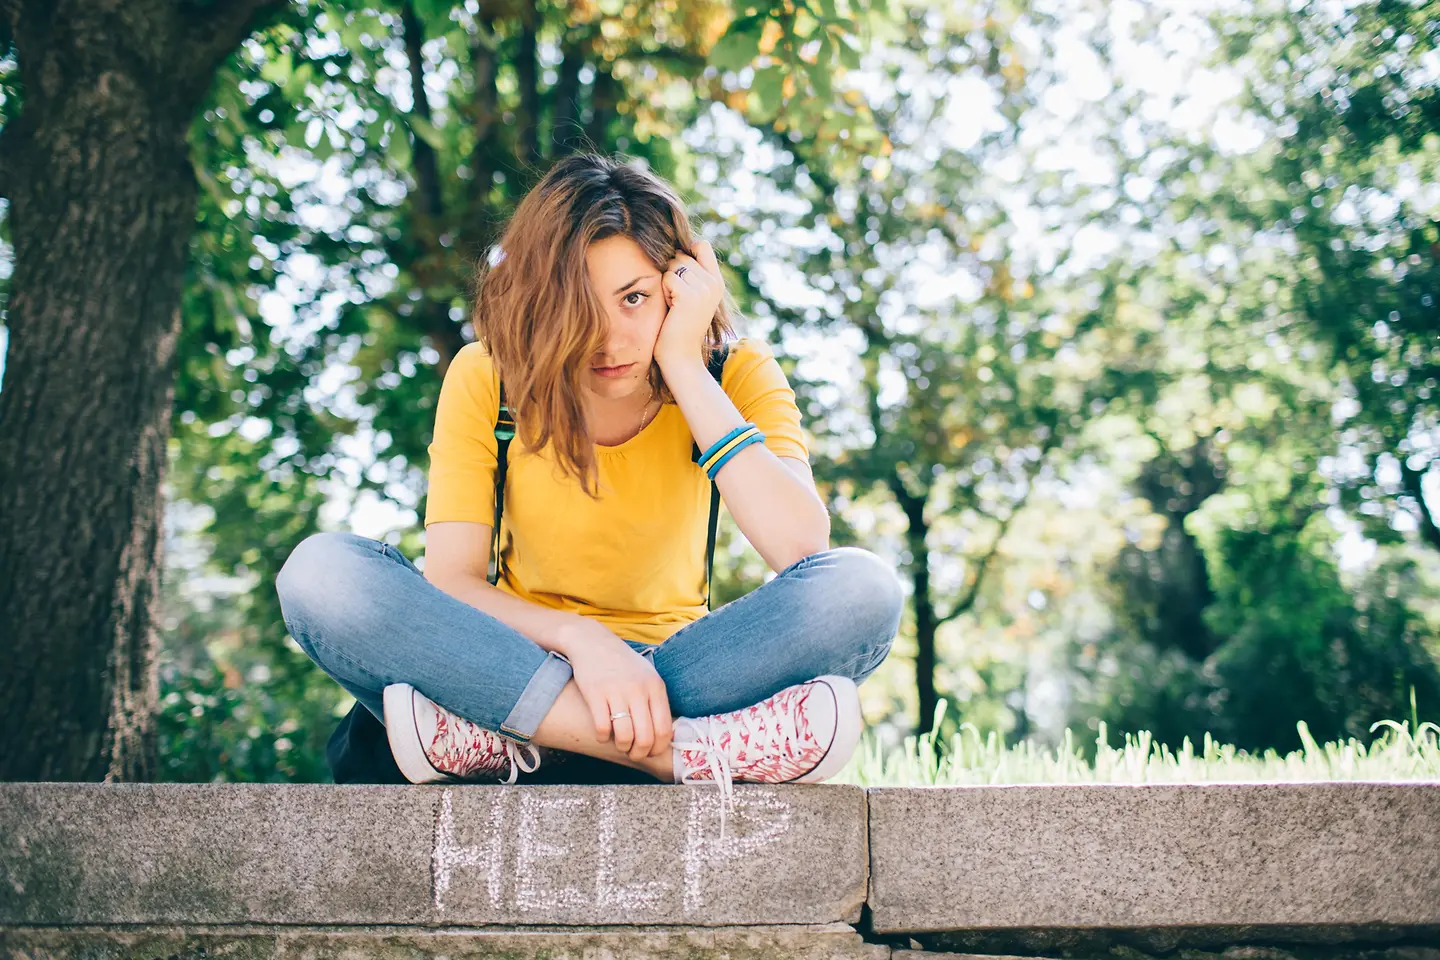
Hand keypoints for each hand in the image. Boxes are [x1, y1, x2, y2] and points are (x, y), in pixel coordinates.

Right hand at [555, 618, 673, 760]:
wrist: (593, 642)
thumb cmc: (623, 664)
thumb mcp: (648, 676)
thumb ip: (657, 701)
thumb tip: (666, 735)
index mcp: (655, 687)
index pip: (664, 729)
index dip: (658, 748)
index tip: (651, 752)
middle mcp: (639, 690)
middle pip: (646, 737)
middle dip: (640, 752)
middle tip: (634, 753)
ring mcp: (617, 691)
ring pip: (625, 736)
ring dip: (623, 747)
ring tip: (620, 745)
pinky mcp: (595, 693)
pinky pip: (602, 727)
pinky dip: (603, 737)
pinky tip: (603, 733)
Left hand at [653, 238, 724, 368]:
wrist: (681, 355)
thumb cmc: (679, 326)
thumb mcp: (692, 295)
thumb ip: (691, 272)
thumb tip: (675, 247)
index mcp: (717, 282)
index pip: (701, 245)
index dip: (686, 251)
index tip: (679, 273)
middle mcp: (714, 283)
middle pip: (682, 255)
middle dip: (672, 273)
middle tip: (677, 299)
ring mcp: (704, 288)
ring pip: (673, 265)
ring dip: (667, 283)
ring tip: (675, 304)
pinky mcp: (690, 296)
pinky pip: (667, 278)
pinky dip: (664, 292)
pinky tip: (672, 308)